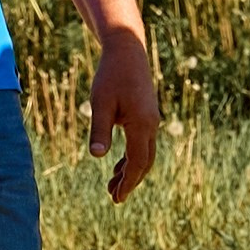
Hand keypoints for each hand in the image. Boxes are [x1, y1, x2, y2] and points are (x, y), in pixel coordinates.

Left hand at [89, 26, 159, 201]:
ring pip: (145, 154)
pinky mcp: (147, 115)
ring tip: (113, 186)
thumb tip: (97, 156)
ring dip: (131, 171)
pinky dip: (132, 157)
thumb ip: (100, 130)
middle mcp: (151, 124)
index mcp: (142, 124)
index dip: (127, 182)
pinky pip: (143, 143)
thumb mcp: (100, 103)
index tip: (117, 199)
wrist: (127, 51)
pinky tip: (118, 164)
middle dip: (130, 181)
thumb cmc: (111, 75)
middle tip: (115, 198)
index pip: (137, 162)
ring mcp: (151, 120)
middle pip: (145, 162)